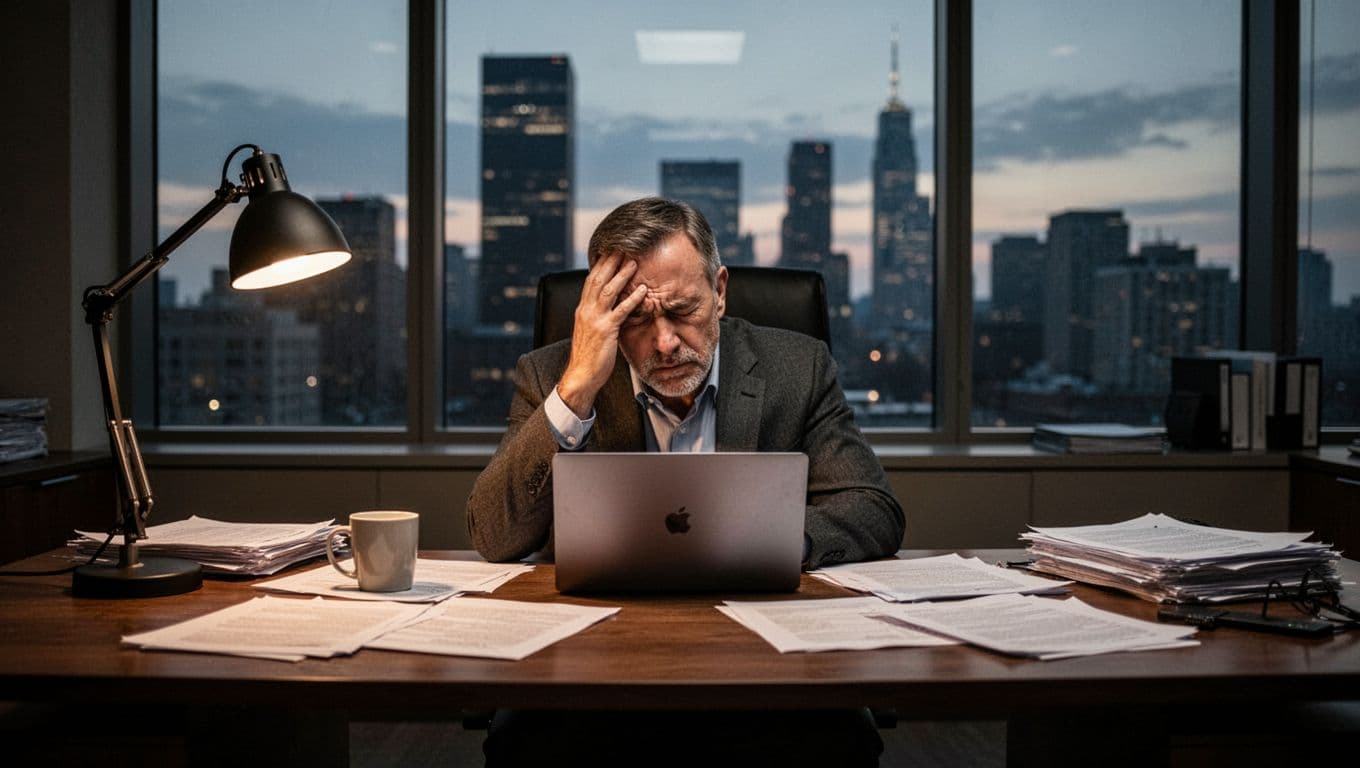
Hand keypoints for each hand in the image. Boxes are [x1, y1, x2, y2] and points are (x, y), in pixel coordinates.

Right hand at [557, 253, 647, 417]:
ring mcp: (595, 319)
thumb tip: (609, 306)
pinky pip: (620, 311)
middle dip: (610, 262)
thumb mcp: (590, 330)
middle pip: (598, 279)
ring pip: (608, 290)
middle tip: (622, 247)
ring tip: (634, 262)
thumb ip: (598, 316)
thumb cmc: (588, 355)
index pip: (591, 280)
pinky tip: (642, 291)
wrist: (581, 375)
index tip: (611, 252)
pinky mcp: (606, 331)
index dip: (601, 265)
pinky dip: (632, 299)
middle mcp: (586, 310)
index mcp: (582, 309)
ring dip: (621, 275)